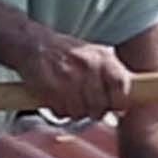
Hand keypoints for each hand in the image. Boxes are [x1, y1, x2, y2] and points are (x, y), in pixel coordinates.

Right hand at [8, 31, 129, 119]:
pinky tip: (57, 99)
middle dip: (94, 112)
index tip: (114, 105)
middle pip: (100, 106)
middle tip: (88, 107)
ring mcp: (68, 79)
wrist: (34, 44)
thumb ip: (112, 76)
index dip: (119, 101)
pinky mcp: (51, 89)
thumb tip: (123, 106)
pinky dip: (60, 111)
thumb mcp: (95, 55)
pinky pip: (62, 112)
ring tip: (70, 100)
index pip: (121, 85)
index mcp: (102, 58)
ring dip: (75, 112)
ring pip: (80, 113)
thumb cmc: (67, 53)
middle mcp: (87, 67)